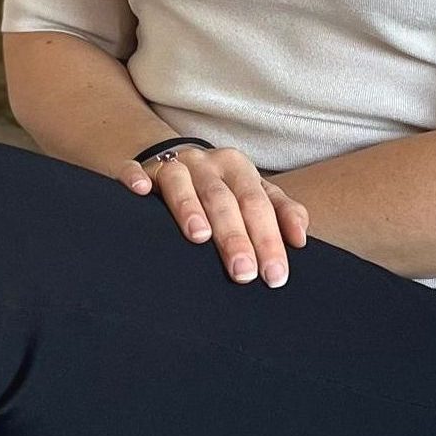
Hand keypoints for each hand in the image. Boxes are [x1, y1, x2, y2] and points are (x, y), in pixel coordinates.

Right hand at [116, 145, 308, 287]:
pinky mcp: (141, 169)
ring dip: (190, 207)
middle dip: (235, 236)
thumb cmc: (220, 188)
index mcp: (238, 169)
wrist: (172, 159)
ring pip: (182, 183)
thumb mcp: (252, 194)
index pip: (258, 204)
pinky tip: (139, 190)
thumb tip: (301, 238)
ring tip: (200, 237)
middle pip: (224, 198)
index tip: (275, 275)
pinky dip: (135, 177)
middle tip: (243, 272)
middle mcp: (207, 163)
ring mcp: (173, 164)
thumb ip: (280, 212)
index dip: (269, 239)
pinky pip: (135, 169)